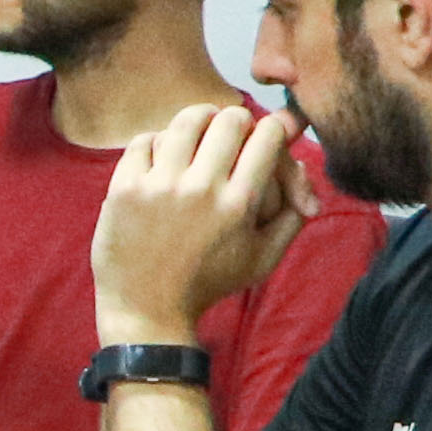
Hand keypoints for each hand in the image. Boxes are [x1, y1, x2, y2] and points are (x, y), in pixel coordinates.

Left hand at [89, 101, 314, 346]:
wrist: (146, 310)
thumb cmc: (208, 284)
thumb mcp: (262, 259)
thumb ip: (292, 217)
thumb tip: (306, 171)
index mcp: (239, 203)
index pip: (267, 135)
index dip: (272, 128)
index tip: (265, 135)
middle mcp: (201, 189)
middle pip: (230, 120)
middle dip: (237, 120)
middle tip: (233, 129)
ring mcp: (159, 186)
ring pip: (185, 122)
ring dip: (198, 120)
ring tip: (201, 129)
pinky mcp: (124, 189)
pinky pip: (143, 140)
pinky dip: (156, 142)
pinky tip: (162, 154)